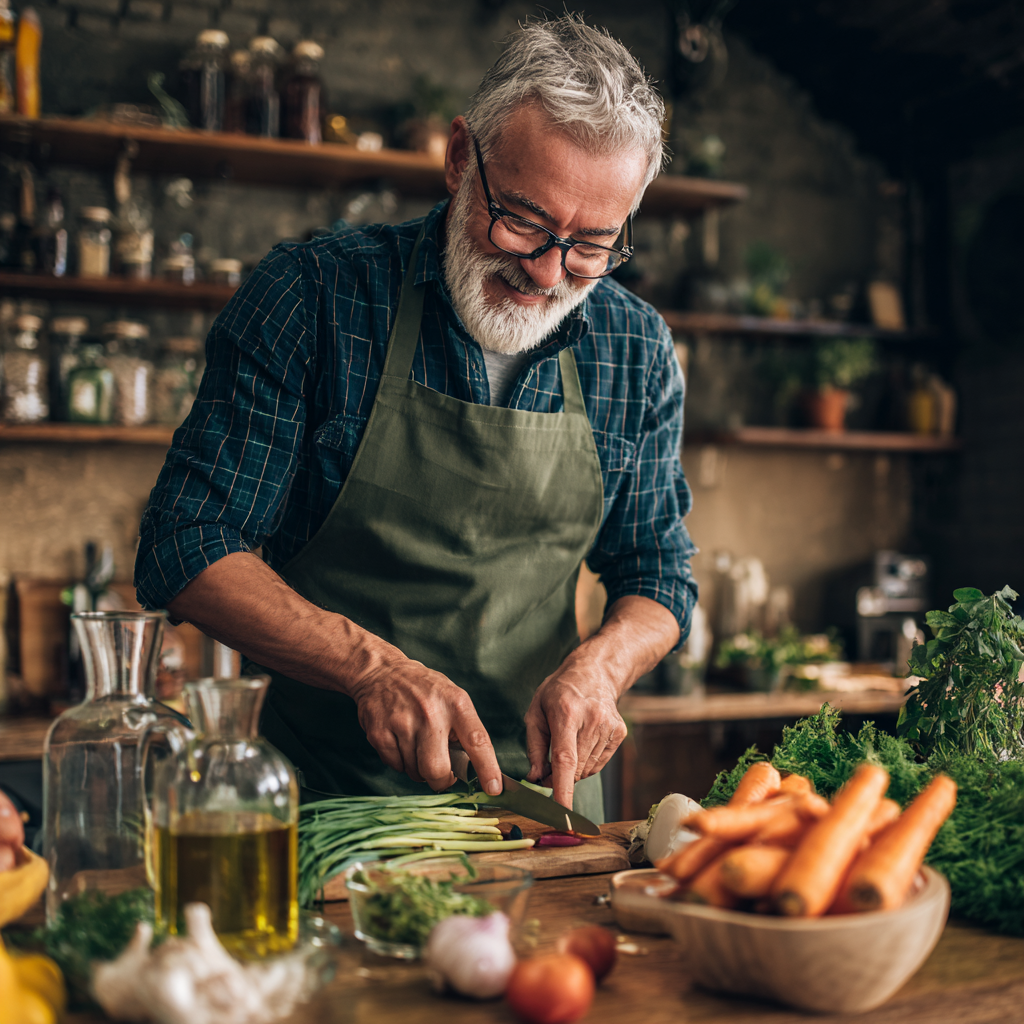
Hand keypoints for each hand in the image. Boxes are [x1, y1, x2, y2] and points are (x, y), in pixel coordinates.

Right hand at [348, 657, 502, 795]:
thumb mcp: (452, 697)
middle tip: (441, 776)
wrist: (381, 672)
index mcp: (455, 704)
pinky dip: (400, 763)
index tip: (493, 787)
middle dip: (441, 781)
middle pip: (437, 769)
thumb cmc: (422, 689)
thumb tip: (473, 767)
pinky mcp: (380, 733)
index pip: (477, 740)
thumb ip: (463, 728)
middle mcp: (430, 713)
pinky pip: (395, 766)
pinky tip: (400, 742)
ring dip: (418, 769)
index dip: (487, 768)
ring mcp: (403, 723)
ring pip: (415, 772)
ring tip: (416, 745)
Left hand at [524, 666, 626, 809]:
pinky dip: (586, 763)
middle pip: (575, 769)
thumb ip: (534, 746)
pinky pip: (599, 764)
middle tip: (546, 766)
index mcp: (567, 714)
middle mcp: (592, 721)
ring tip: (567, 745)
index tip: (562, 812)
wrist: (595, 672)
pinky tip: (582, 742)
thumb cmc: (559, 691)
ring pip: (587, 770)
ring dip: (573, 770)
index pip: (565, 758)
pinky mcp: (619, 733)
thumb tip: (535, 777)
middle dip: (558, 777)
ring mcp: (609, 727)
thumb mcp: (536, 710)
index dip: (563, 788)